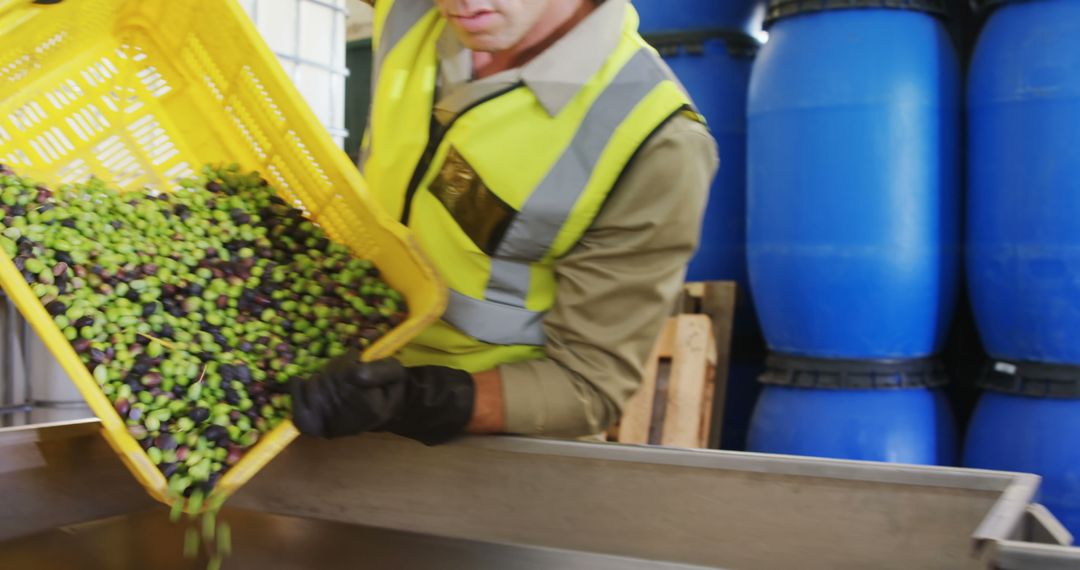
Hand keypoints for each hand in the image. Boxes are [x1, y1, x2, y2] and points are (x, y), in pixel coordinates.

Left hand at [289, 350, 474, 444]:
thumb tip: (355, 372)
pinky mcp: (319, 429)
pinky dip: (296, 394)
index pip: (348, 375)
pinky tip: (300, 382)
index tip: (357, 357)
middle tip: (346, 365)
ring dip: (320, 375)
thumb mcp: (395, 372)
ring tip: (334, 375)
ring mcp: (332, 428)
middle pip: (329, 380)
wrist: (387, 411)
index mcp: (372, 408)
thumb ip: (379, 370)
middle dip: (335, 366)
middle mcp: (350, 421)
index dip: (349, 360)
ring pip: (313, 389)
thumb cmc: (389, 388)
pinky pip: (298, 412)